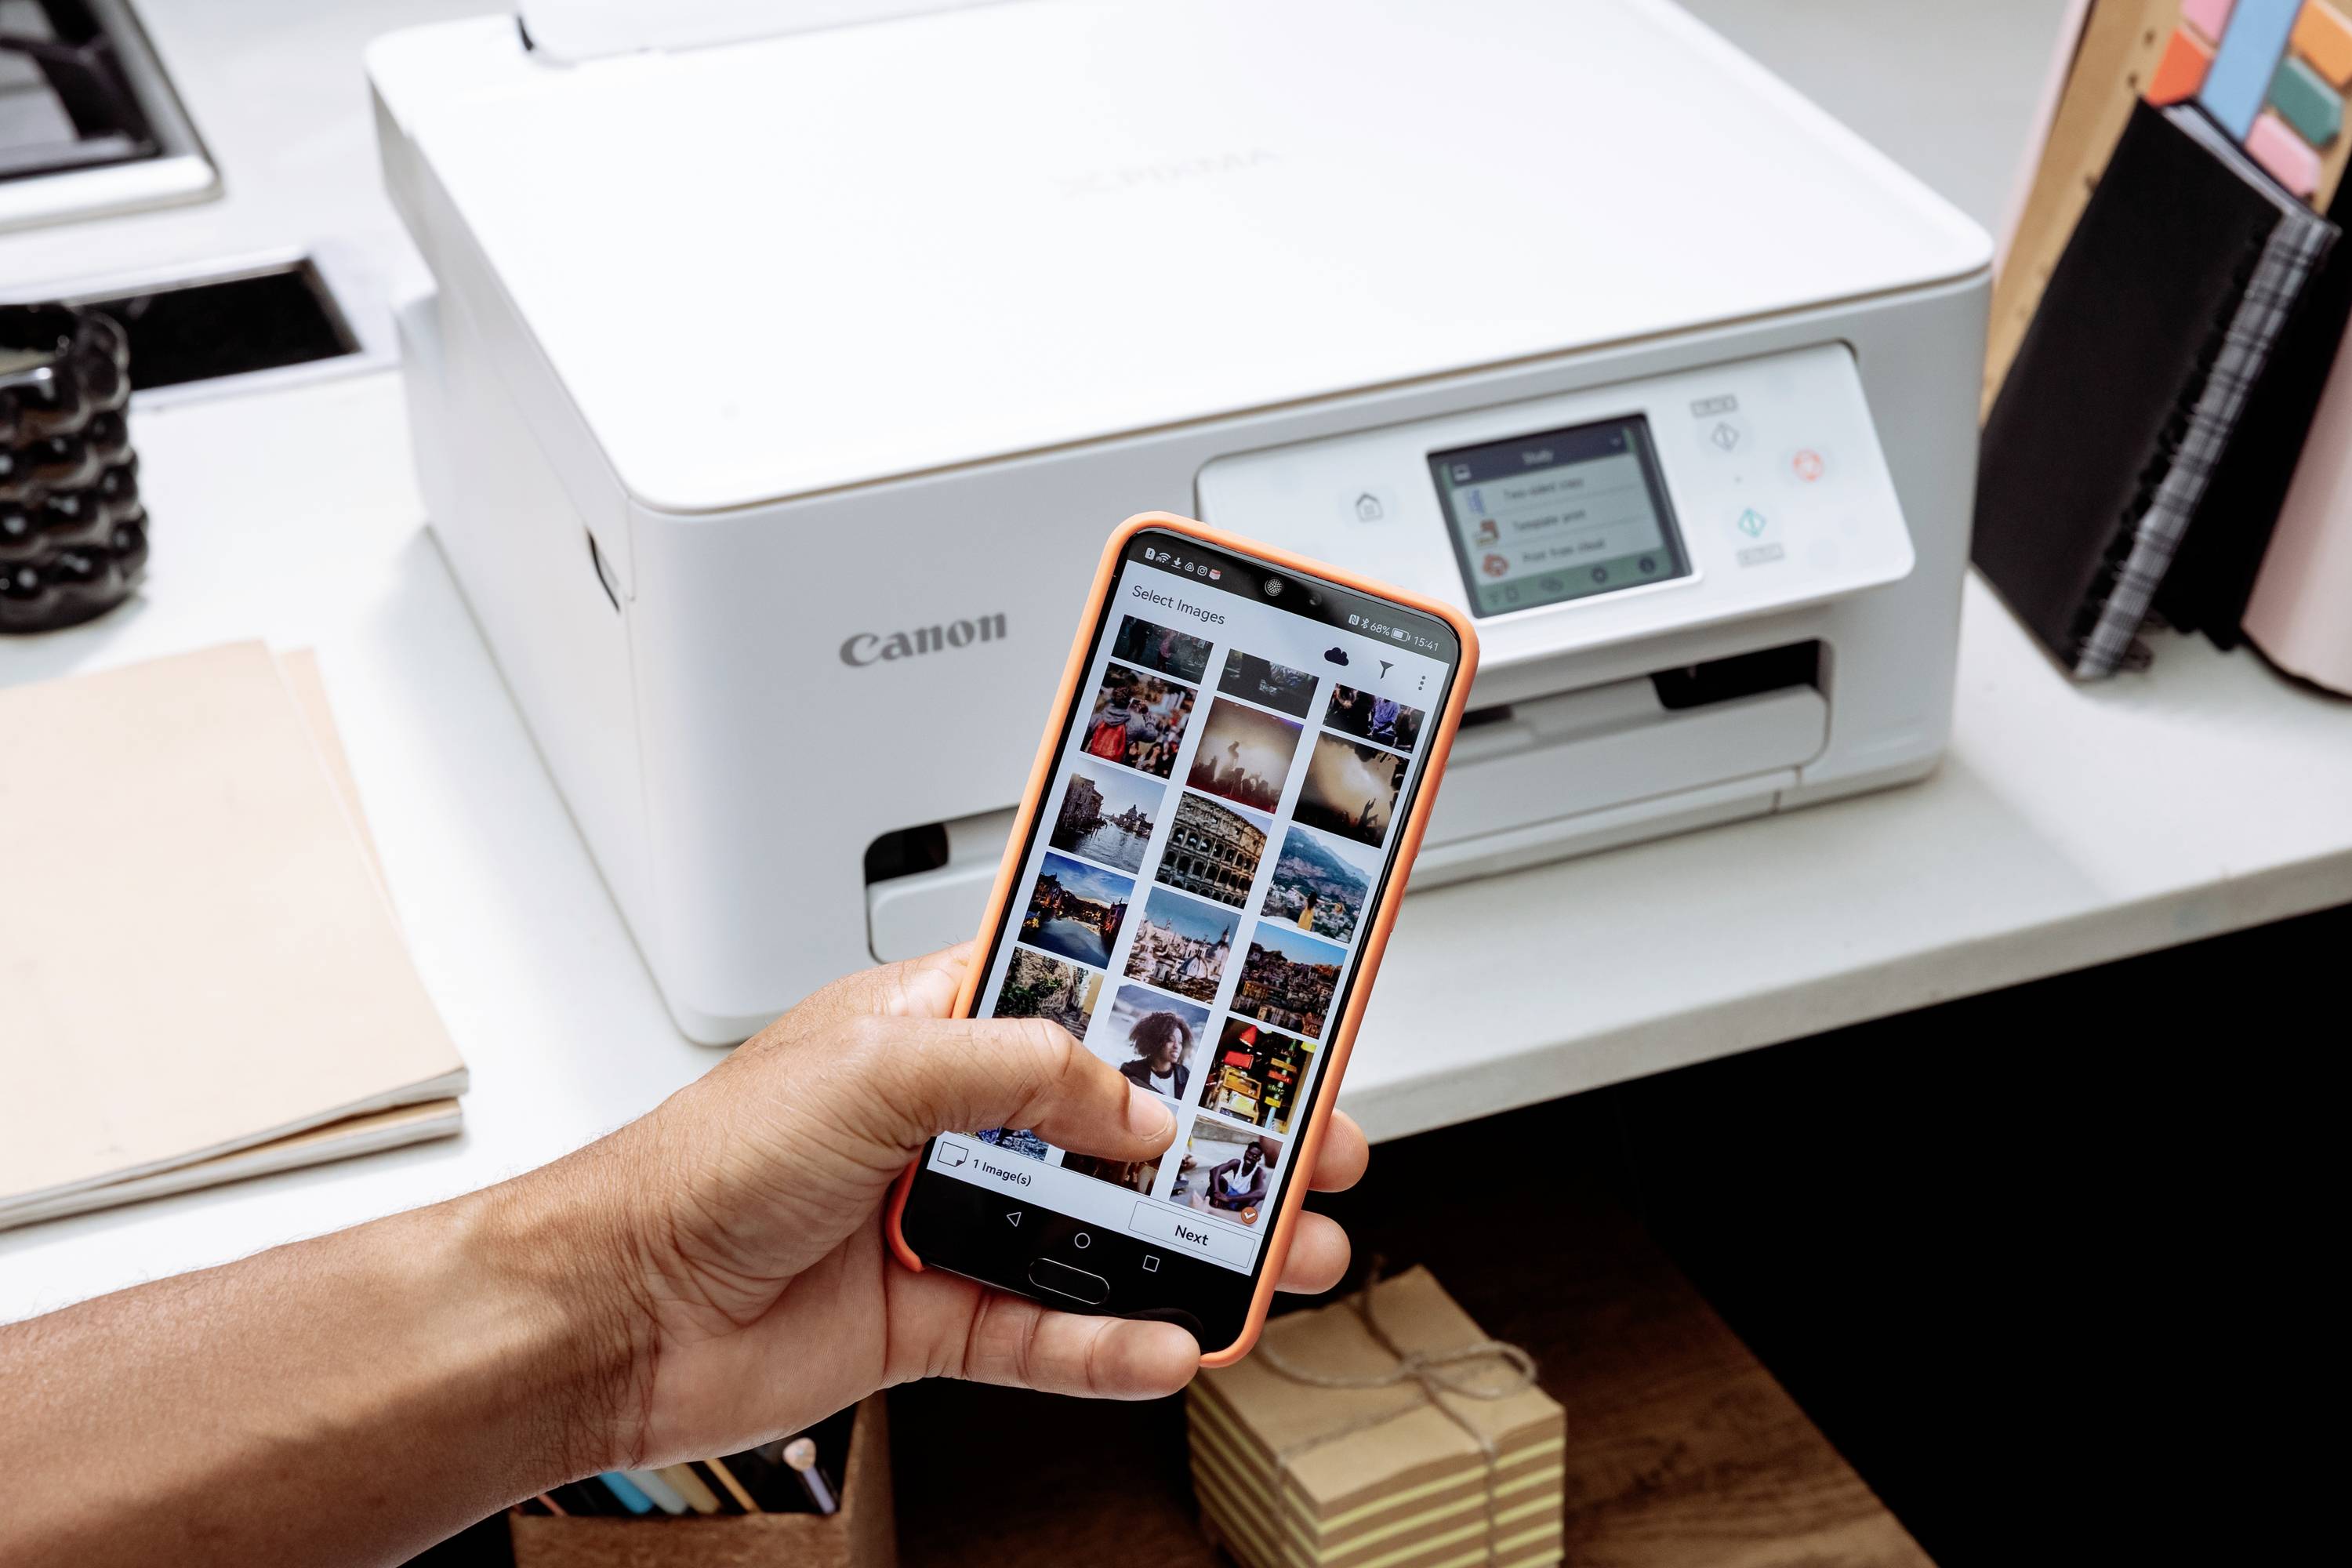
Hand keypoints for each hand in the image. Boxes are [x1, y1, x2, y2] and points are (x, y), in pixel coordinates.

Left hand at [547, 943, 1368, 1470]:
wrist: (613, 1313)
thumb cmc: (702, 1164)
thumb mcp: (876, 1070)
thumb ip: (1022, 1077)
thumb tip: (1133, 1113)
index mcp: (937, 1024)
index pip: (1088, 998)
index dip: (1181, 1008)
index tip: (1271, 1016)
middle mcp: (954, 1117)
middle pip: (1121, 1124)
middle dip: (1223, 1140)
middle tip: (1316, 1151)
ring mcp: (950, 1220)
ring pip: (1104, 1232)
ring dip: (1196, 1247)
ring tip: (1288, 1257)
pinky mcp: (937, 1318)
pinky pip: (1050, 1333)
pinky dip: (1114, 1342)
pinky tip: (1173, 1342)